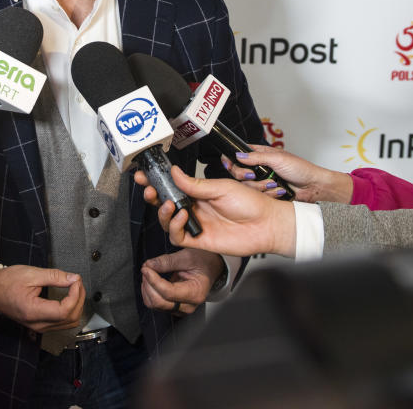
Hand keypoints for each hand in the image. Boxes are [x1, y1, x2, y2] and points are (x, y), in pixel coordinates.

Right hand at [0, 265, 84, 332]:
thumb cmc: (6, 281)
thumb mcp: (31, 274)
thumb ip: (54, 277)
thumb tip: (74, 279)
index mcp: (32, 311)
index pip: (64, 311)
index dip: (75, 295)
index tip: (75, 281)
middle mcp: (36, 324)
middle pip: (70, 319)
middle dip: (79, 299)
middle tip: (76, 282)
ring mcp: (38, 327)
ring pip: (68, 323)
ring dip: (76, 306)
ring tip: (75, 289)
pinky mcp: (40, 325)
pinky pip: (62, 323)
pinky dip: (70, 311)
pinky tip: (69, 298)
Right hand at [136, 165, 296, 257]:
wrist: (267, 224)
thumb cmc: (250, 203)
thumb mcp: (221, 187)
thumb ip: (195, 184)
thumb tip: (174, 171)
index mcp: (199, 193)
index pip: (172, 186)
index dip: (157, 181)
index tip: (145, 174)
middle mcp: (195, 208)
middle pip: (165, 203)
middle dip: (153, 195)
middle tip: (148, 188)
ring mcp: (196, 224)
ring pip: (167, 221)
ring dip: (163, 211)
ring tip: (169, 204)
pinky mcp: (199, 241)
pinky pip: (177, 236)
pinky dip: (174, 226)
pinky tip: (182, 216)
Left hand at [141, 248, 224, 314]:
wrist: (210, 268)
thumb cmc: (203, 262)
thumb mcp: (187, 256)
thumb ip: (167, 262)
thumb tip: (149, 265)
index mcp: (195, 293)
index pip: (168, 293)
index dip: (153, 280)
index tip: (146, 268)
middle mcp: (188, 305)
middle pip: (158, 302)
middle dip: (148, 284)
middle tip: (146, 268)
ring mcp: (181, 308)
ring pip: (154, 304)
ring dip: (147, 288)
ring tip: (149, 273)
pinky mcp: (174, 307)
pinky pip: (155, 304)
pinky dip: (149, 292)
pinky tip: (152, 280)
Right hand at [222, 145, 352, 203]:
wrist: (313, 186)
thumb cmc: (301, 168)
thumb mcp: (278, 159)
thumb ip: (257, 157)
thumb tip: (239, 155)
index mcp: (261, 154)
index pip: (240, 154)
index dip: (232, 158)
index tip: (229, 163)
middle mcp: (259, 167)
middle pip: (239, 171)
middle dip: (244, 175)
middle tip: (252, 175)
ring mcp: (262, 180)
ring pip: (247, 186)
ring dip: (260, 186)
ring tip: (273, 183)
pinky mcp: (267, 193)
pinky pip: (257, 196)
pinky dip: (267, 194)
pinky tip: (278, 191)